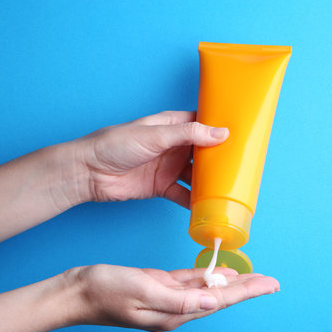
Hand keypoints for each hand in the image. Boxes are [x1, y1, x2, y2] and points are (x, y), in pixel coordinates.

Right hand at [68, 264, 279, 331]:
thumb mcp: (143, 291)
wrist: (78, 292)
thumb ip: (180, 298)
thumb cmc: (105, 291)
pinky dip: (207, 276)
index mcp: (174, 313)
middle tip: (272, 281)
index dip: (247, 292)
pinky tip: (219, 272)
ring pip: (207, 289)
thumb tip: (213, 301)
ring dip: (231, 283)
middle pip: (219, 297)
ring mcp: (168, 298)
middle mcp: (176, 309)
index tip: (270, 285)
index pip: (220, 301)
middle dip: (247, 289)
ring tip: (253, 278)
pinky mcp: (159, 286)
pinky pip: (190, 281)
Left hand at [73, 111, 228, 207]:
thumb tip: (221, 133)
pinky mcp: (161, 187)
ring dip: (210, 182)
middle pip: (203, 152)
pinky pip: (183, 194)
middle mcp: (172, 146)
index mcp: (171, 126)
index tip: (242, 135)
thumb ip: (188, 135)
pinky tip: (207, 207)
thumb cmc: (115, 145)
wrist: (89, 173)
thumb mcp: (155, 135)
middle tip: (242, 166)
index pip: (202, 124)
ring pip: (196, 175)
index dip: (220, 128)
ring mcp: (167, 167)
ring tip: (230, 188)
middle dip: (220, 159)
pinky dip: (194, 201)